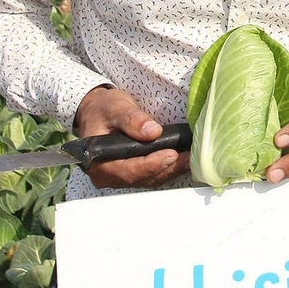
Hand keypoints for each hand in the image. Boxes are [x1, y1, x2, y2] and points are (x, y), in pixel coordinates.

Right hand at [72, 85, 187, 187]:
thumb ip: (132, 119)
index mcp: (98, 162)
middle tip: (188, 157)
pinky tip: (183, 160)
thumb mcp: (115, 108)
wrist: (98, 113)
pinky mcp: (132, 174)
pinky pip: (151, 176)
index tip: (171, 154)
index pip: (127, 169)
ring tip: (190, 158)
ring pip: (149, 179)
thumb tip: (152, 132)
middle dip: (167, 168)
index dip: (151, 164)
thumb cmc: (103, 110)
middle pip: (142, 178)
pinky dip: (168, 169)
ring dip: (171, 170)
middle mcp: (108, 175)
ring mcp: (120, 177)